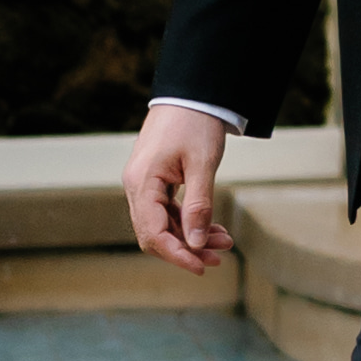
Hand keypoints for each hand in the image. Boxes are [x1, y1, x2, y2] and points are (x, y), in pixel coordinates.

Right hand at [127, 99, 236, 270]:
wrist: (192, 92)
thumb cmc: (196, 122)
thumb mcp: (202, 164)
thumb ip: (198, 206)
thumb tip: (196, 244)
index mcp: (142, 183)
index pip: (153, 234)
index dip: (177, 256)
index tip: (203, 268)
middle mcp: (136, 186)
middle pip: (155, 234)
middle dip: (187, 249)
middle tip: (219, 258)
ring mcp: (144, 184)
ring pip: (163, 224)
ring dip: (191, 237)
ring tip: (224, 242)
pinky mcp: (154, 180)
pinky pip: (167, 211)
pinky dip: (188, 222)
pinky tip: (213, 228)